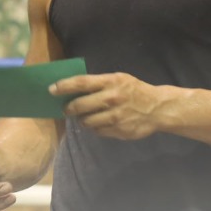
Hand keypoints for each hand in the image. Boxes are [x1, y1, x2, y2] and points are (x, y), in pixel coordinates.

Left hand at [53, 72, 167, 140]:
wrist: (158, 108)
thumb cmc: (135, 91)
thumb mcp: (119, 79)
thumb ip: (99, 83)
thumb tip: (72, 88)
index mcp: (111, 82)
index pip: (81, 83)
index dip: (64, 86)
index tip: (52, 90)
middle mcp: (112, 99)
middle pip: (80, 105)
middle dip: (68, 108)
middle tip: (66, 109)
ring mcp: (115, 116)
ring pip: (87, 121)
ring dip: (81, 120)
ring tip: (84, 117)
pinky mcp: (119, 131)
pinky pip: (97, 131)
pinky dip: (94, 128)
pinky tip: (98, 123)